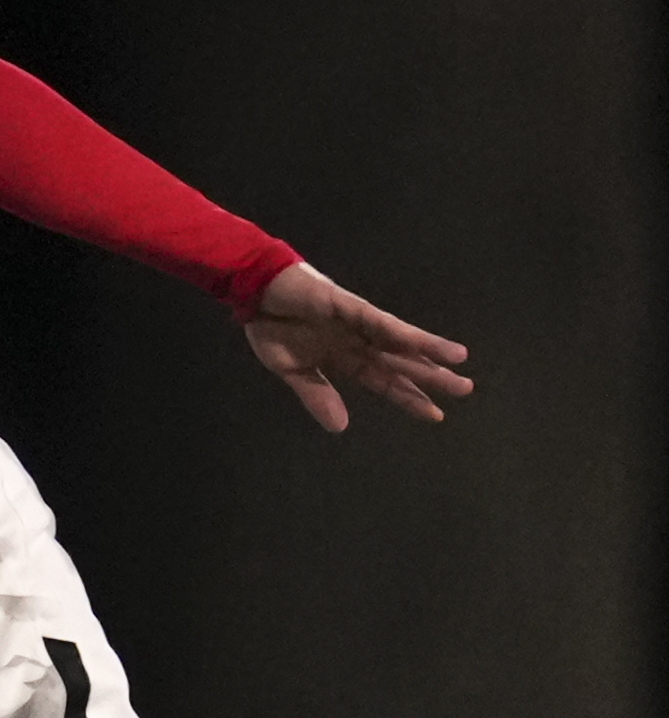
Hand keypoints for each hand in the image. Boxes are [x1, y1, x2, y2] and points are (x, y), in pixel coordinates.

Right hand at [243, 262, 472, 431]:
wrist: (250, 289)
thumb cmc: (268, 325)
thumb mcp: (290, 369)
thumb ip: (316, 395)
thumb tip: (339, 428)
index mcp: (344, 358)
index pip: (384, 381)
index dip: (408, 397)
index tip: (436, 415)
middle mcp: (358, 340)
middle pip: (401, 362)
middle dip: (432, 376)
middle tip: (466, 388)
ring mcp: (356, 322)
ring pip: (399, 340)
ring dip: (428, 350)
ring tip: (459, 361)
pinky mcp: (349, 305)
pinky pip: (379, 322)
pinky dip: (402, 332)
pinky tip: (423, 342)